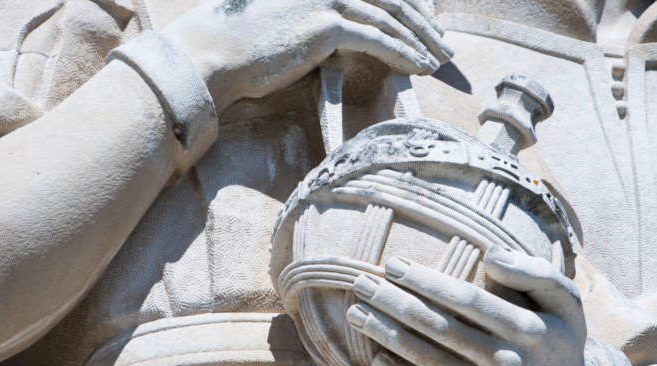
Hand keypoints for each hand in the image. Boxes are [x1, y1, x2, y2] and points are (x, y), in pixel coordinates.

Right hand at [162, 0, 451, 112]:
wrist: (213, 53)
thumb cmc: (241, 42)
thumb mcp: (282, 16)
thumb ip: (313, 14)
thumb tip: (336, 30)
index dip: (408, 2)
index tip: (427, 22)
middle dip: (423, 20)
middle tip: (442, 43)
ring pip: (390, 15)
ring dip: (419, 40)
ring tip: (438, 61)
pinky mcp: (323, 25)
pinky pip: (376, 38)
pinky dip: (402, 53)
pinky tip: (418, 67)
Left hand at [346, 246, 597, 365]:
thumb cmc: (557, 336)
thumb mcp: (564, 299)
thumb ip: (533, 273)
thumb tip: (490, 254)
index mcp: (528, 330)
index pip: (467, 300)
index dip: (427, 282)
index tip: (394, 265)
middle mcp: (507, 363)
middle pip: (439, 328)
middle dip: (395, 304)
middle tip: (361, 284)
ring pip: (429, 360)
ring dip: (387, 336)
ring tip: (356, 314)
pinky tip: (377, 355)